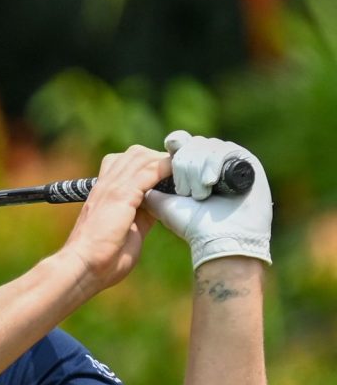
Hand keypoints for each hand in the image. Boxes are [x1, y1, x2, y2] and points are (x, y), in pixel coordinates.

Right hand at [63, 145, 167, 292]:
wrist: (84, 266)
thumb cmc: (103, 258)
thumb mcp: (129, 231)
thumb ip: (142, 215)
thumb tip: (160, 206)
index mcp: (105, 193)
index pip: (127, 164)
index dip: (149, 165)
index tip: (170, 176)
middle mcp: (106, 184)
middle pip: (136, 154)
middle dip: (160, 160)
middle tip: (180, 175)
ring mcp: (112, 187)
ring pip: (143, 157)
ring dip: (166, 162)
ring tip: (184, 174)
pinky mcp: (121, 194)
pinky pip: (150, 170)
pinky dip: (167, 169)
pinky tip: (181, 177)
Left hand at [145, 131, 272, 268]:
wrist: (220, 241)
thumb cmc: (192, 226)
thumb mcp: (162, 204)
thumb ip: (149, 186)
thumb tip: (137, 172)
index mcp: (191, 167)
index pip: (179, 143)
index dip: (174, 146)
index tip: (169, 152)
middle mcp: (210, 161)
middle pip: (191, 143)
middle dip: (184, 165)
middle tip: (185, 192)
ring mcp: (229, 161)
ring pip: (206, 146)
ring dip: (197, 169)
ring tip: (199, 194)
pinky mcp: (247, 162)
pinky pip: (226, 150)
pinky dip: (213, 163)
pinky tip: (210, 181)